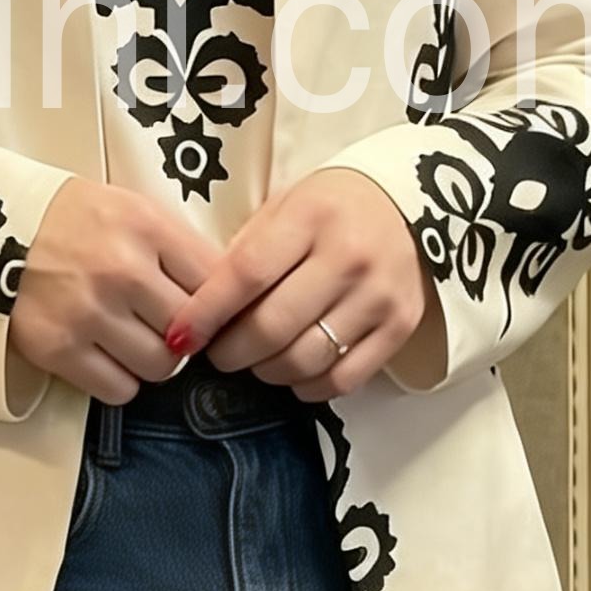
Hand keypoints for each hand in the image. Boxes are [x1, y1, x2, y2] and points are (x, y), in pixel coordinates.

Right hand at [7, 178, 221, 405]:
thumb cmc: (72, 219)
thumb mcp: (131, 209)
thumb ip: (178, 247)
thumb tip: (228, 299)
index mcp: (146, 226)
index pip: (216, 281)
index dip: (217, 300)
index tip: (206, 306)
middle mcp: (122, 270)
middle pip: (192, 330)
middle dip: (184, 332)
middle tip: (163, 324)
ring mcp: (89, 312)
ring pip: (161, 365)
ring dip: (152, 358)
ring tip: (132, 337)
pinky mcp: (58, 349)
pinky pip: (119, 389)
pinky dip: (119, 379)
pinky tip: (105, 354)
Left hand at [162, 168, 443, 401]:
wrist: (409, 204)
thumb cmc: (331, 208)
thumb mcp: (284, 207)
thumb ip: (246, 252)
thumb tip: (202, 310)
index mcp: (311, 216)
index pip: (247, 274)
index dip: (207, 312)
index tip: (181, 335)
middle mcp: (348, 256)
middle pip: (273, 326)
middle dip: (232, 352)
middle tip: (218, 354)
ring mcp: (378, 295)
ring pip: (305, 360)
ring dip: (267, 371)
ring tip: (256, 360)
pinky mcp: (400, 326)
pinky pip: (344, 379)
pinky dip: (309, 386)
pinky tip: (294, 373)